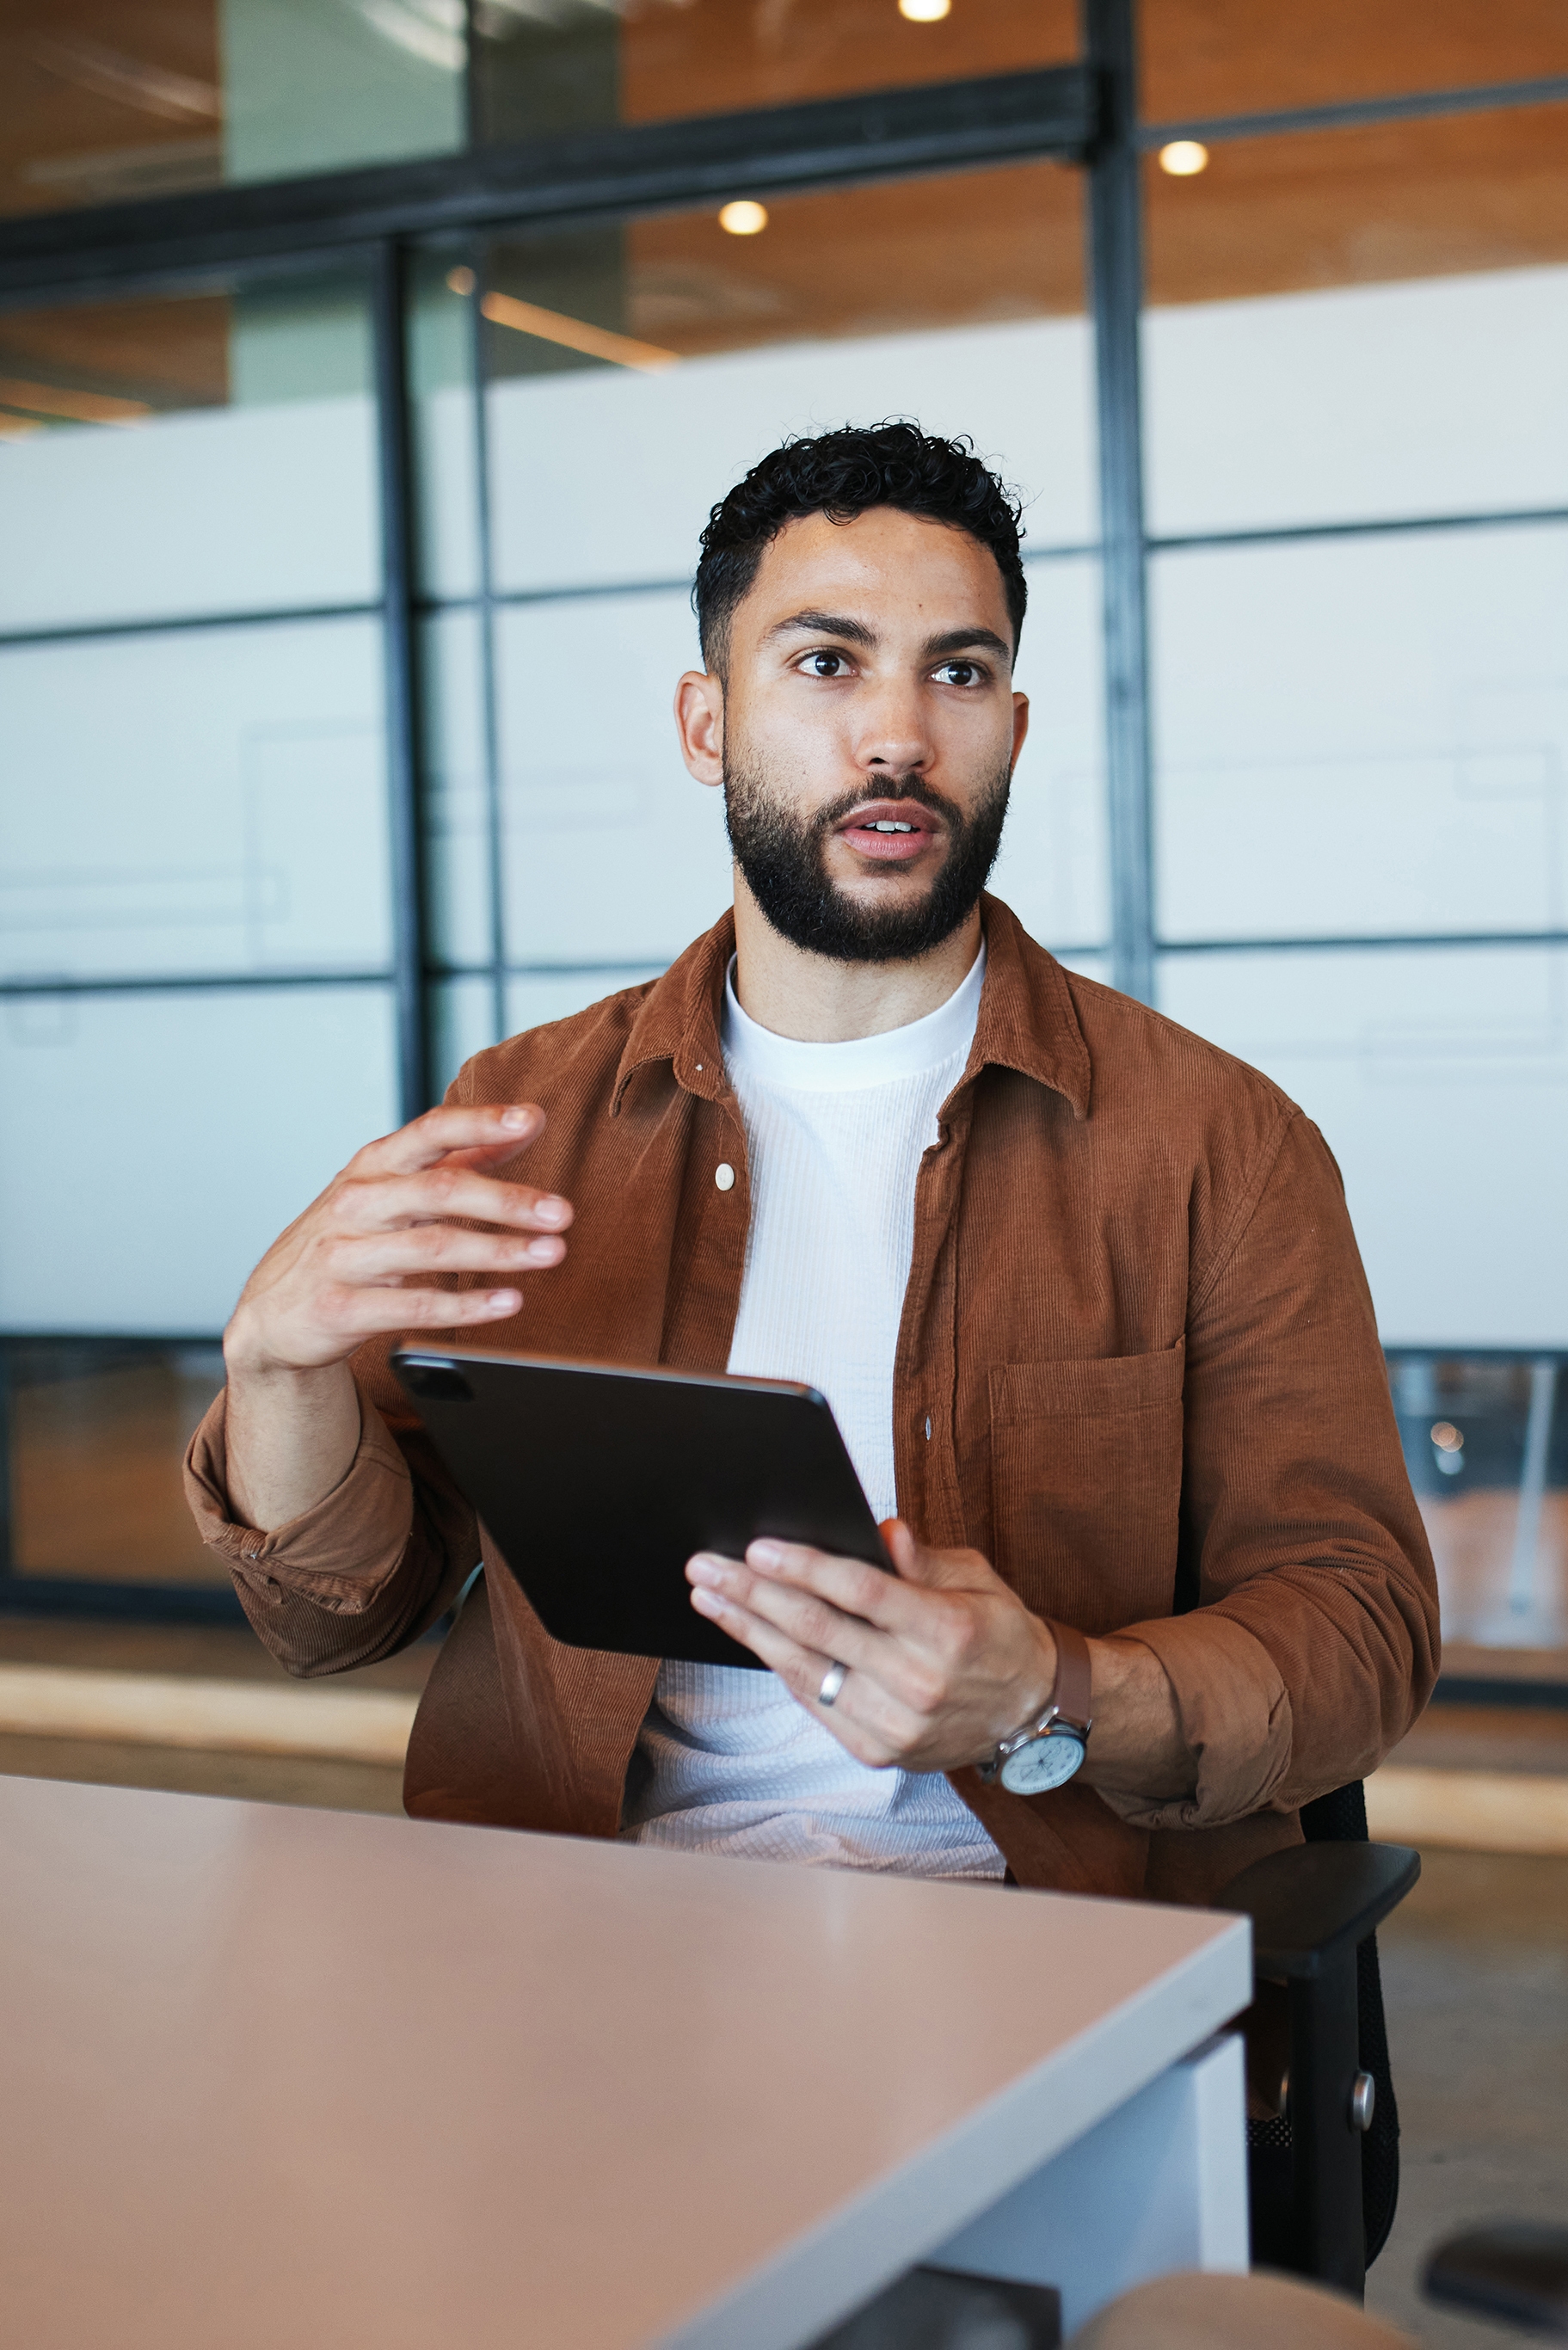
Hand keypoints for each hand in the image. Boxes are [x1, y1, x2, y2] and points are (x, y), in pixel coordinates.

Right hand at [224, 1102, 572, 1379]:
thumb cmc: (347, 1239)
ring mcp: (343, 1254)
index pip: (430, 1131)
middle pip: (439, 1190)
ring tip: (550, 1254)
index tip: (530, 1119)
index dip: (480, 1122)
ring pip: (431, 1247)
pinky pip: (412, 1305)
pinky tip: (508, 1301)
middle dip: (506, 1200)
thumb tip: (527, 1123)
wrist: (272, 1312)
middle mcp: (356, 1203)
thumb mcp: (394, 1190)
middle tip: (561, 1213)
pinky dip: (466, 1305)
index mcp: (373, 1166)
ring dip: (498, 1252)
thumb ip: (461, 1157)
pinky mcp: (340, 1306)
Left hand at [684, 1520, 1058, 1774]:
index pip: (860, 1592)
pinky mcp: (878, 1750)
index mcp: (946, 1629)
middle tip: (708, 1567)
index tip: (758, 1547)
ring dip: (749, 1630)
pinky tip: (751, 1636)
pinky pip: (814, 1702)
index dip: (804, 1567)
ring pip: (804, 1669)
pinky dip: (778, 1666)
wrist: (1030, 1714)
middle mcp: (918, 1680)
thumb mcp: (977, 1579)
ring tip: (711, 1598)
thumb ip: (924, 1558)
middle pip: (817, 1629)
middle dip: (753, 1593)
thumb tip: (882, 1530)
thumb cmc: (999, 1635)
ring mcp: (895, 1722)